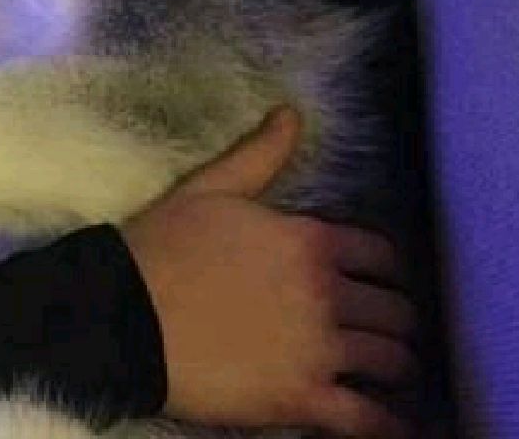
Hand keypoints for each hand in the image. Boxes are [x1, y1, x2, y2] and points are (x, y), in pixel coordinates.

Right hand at [122, 106, 416, 438]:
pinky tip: (390, 424)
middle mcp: (325, 294)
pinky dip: (386, 425)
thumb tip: (292, 112)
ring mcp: (316, 350)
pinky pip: (367, 420)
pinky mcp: (300, 399)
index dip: (386, 269)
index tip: (378, 281)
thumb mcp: (211, 188)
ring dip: (394, 367)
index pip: (382, 256)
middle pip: (396, 311)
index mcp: (309, 242)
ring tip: (385, 374)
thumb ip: (260, 154)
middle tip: (380, 330)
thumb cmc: (165, 246)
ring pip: (392, 362)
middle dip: (393, 319)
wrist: (123, 312)